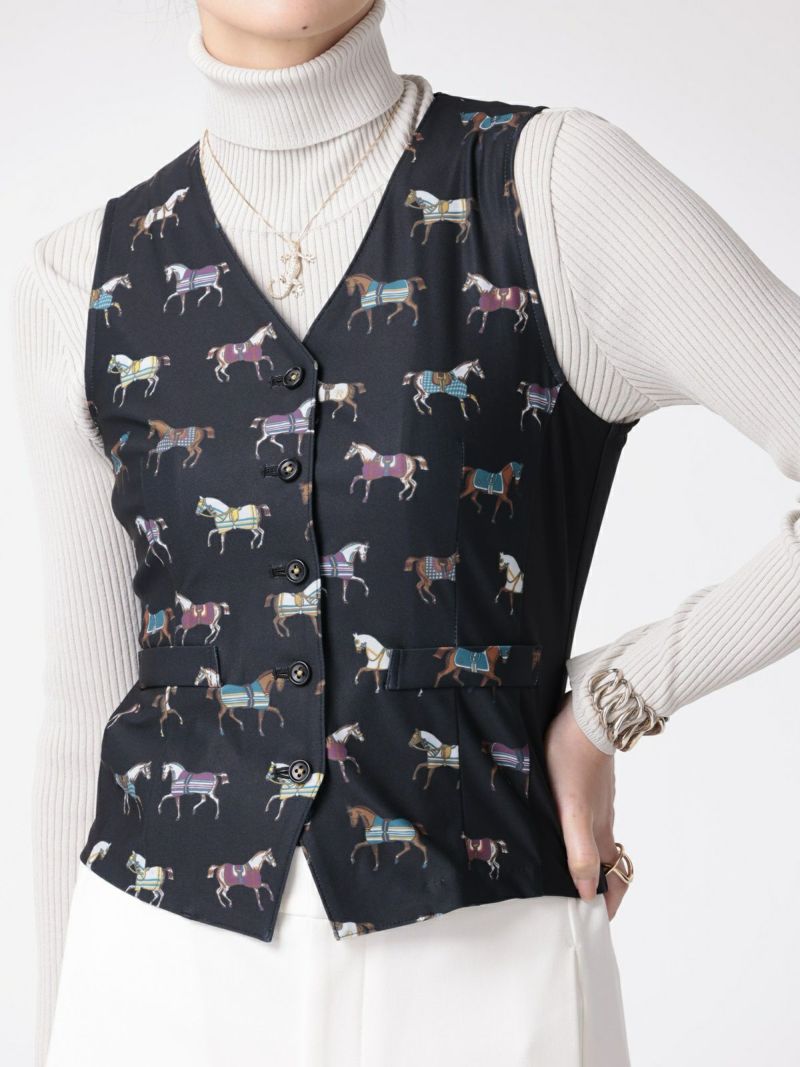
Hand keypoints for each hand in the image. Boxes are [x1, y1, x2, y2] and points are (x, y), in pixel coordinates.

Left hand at [544, 690, 628, 919]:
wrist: (587, 714)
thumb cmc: (573, 758)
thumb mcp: (570, 809)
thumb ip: (578, 849)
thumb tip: (584, 891)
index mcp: (600, 832)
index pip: (613, 879)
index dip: (607, 904)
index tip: (594, 923)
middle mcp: (602, 820)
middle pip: (604, 863)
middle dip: (593, 887)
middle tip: (570, 902)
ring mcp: (596, 801)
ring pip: (594, 839)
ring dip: (583, 859)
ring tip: (557, 870)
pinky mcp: (587, 783)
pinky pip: (585, 817)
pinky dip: (575, 833)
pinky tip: (552, 826)